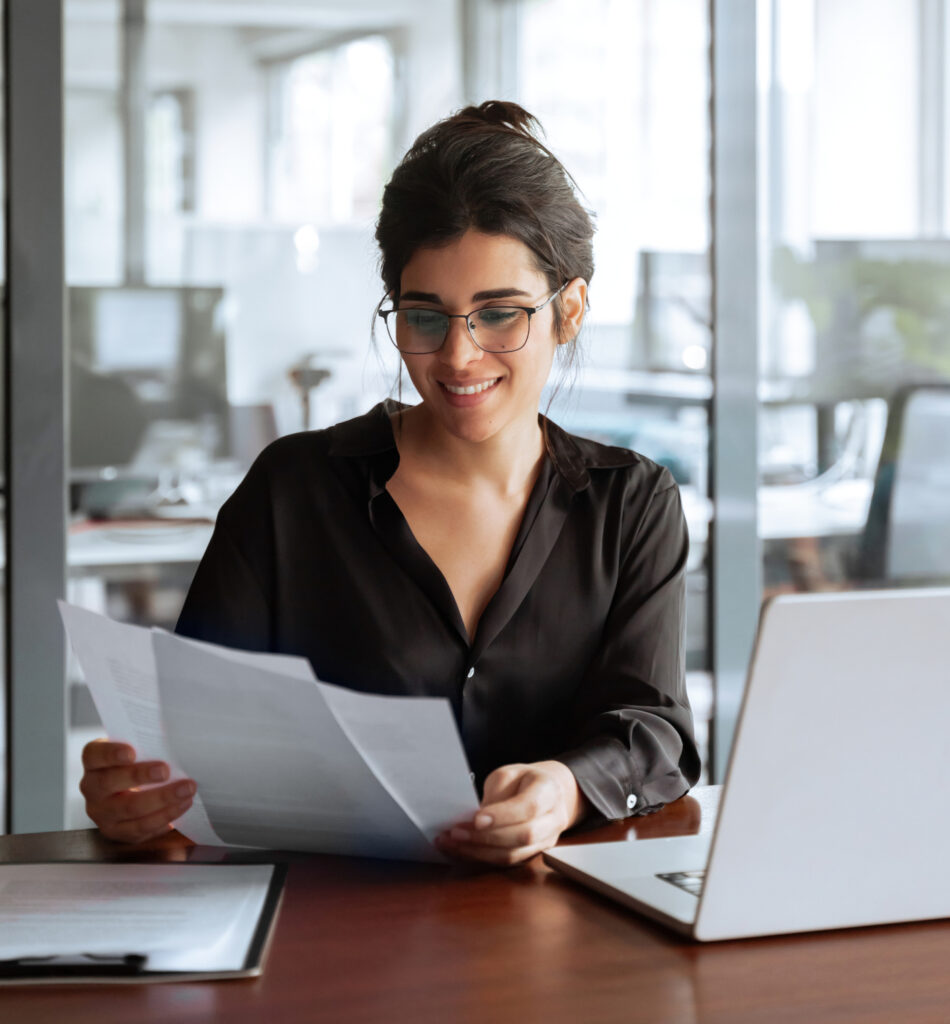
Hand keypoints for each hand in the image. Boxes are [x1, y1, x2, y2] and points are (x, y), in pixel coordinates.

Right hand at [79, 739, 196, 843]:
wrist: (131, 788)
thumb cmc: (139, 761)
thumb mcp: (138, 748)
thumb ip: (147, 744)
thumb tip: (173, 741)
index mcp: (94, 762)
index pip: (94, 755)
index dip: (110, 754)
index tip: (131, 753)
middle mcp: (91, 788)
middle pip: (109, 783)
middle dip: (140, 776)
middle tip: (165, 771)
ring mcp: (101, 813)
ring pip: (128, 809)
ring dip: (161, 800)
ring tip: (186, 791)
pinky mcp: (116, 831)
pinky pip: (140, 828)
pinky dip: (164, 817)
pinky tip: (182, 806)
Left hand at [436, 760, 586, 865]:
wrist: (548, 793)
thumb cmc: (524, 780)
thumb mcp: (509, 774)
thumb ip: (496, 793)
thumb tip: (477, 818)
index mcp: (549, 791)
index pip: (529, 807)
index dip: (502, 816)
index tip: (475, 819)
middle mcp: (553, 819)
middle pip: (524, 835)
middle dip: (486, 837)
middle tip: (456, 832)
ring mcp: (546, 841)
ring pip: (513, 855)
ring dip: (479, 852)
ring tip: (451, 843)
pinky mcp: (532, 854)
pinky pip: (506, 862)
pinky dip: (481, 857)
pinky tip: (461, 850)